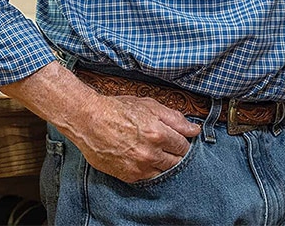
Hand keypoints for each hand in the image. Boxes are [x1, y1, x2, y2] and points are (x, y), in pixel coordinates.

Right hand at [0, 62, 200, 183]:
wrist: (89, 120)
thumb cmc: (118, 109)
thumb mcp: (149, 105)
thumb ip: (175, 118)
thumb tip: (194, 129)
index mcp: (159, 133)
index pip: (184, 146)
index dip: (182, 141)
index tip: (176, 138)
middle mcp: (151, 154)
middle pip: (177, 161)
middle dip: (175, 153)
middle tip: (164, 143)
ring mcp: (140, 167)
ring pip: (164, 172)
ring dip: (163, 163)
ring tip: (152, 150)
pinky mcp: (129, 176)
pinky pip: (148, 178)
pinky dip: (149, 169)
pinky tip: (141, 157)